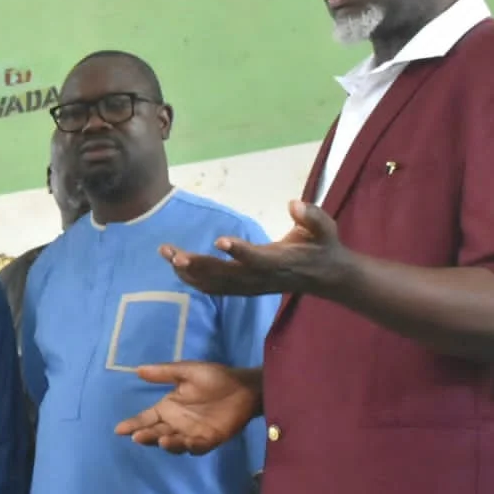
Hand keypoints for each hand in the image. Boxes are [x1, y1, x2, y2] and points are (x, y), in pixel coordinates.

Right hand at [114, 362, 258, 454]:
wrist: (244, 386)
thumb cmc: (215, 378)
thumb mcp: (186, 371)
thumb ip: (164, 373)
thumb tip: (137, 370)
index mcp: (169, 407)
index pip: (147, 418)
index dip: (133, 423)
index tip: (119, 430)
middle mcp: (177, 423)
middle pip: (157, 432)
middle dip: (146, 436)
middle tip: (137, 436)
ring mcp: (193, 432)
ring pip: (175, 443)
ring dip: (167, 443)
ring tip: (161, 439)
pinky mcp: (210, 439)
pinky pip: (198, 446)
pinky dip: (191, 446)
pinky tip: (187, 442)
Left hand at [160, 200, 349, 296]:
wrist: (326, 277)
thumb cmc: (323, 246)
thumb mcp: (325, 228)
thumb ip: (312, 217)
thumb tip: (295, 204)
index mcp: (280, 261)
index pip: (258, 259)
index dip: (240, 251)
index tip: (220, 240)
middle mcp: (261, 278)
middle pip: (226, 276)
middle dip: (199, 265)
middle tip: (174, 254)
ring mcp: (250, 286)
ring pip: (215, 284)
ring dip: (189, 271)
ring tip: (166, 253)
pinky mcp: (244, 289)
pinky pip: (214, 288)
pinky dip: (193, 279)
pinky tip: (175, 266)